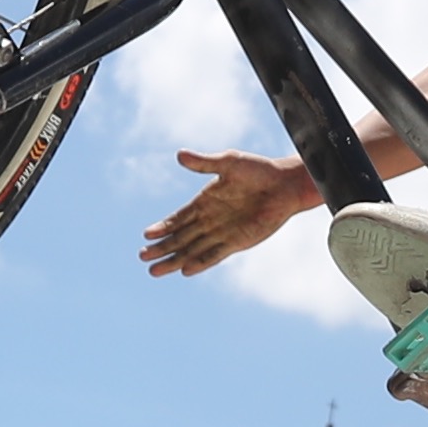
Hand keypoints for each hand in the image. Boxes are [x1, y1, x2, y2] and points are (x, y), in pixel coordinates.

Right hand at [143, 150, 316, 278]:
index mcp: (204, 202)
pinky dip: (201, 262)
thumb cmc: (258, 170)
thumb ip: (203, 162)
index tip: (146, 235)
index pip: (178, 218)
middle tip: (142, 257)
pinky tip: (185, 270)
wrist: (285, 185)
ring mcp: (222, 233)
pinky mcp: (237, 242)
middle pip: (180, 238)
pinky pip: (214, 255)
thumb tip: (179, 155)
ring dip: (175, 260)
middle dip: (162, 248)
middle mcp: (210, 220)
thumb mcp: (228, 162)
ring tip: (154, 272)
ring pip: (192, 250)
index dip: (162, 227)